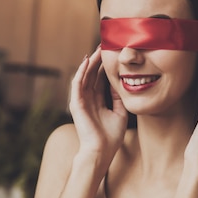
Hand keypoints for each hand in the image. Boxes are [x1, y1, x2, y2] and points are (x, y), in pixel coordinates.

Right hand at [68, 47, 127, 173]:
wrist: (102, 152)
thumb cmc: (111, 136)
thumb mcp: (120, 113)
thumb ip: (118, 98)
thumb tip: (121, 83)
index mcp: (97, 101)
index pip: (100, 79)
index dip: (105, 66)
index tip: (112, 54)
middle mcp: (88, 99)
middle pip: (92, 74)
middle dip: (98, 60)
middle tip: (105, 45)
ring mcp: (81, 101)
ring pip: (84, 76)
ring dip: (90, 62)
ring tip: (97, 49)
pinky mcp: (76, 104)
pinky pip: (77, 84)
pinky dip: (81, 72)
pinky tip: (87, 61)